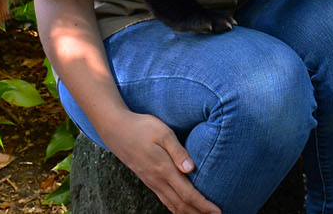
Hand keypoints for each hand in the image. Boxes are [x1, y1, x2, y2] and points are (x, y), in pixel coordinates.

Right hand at [99, 110, 219, 213]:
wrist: (115, 128)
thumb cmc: (142, 127)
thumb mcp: (163, 133)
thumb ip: (178, 151)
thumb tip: (191, 169)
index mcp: (163, 169)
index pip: (187, 194)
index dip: (203, 205)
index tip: (217, 212)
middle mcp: (157, 180)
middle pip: (181, 205)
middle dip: (199, 213)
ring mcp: (151, 182)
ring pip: (171, 205)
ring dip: (188, 213)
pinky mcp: (147, 180)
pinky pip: (164, 200)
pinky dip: (175, 208)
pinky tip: (182, 209)